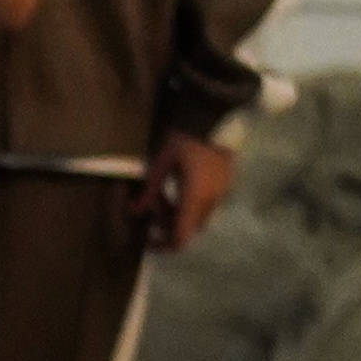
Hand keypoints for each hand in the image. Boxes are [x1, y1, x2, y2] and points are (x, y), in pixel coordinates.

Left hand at [135, 126, 233, 251]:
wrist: (214, 116)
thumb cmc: (184, 138)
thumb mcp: (161, 163)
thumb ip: (149, 191)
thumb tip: (134, 212)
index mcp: (195, 199)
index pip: (181, 238)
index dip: (164, 245)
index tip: (147, 239)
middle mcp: (211, 202)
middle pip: (188, 228)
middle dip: (167, 223)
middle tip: (150, 207)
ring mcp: (221, 193)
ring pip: (197, 216)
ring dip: (178, 212)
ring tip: (162, 192)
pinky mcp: (226, 183)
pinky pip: (206, 204)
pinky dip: (190, 202)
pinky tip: (178, 184)